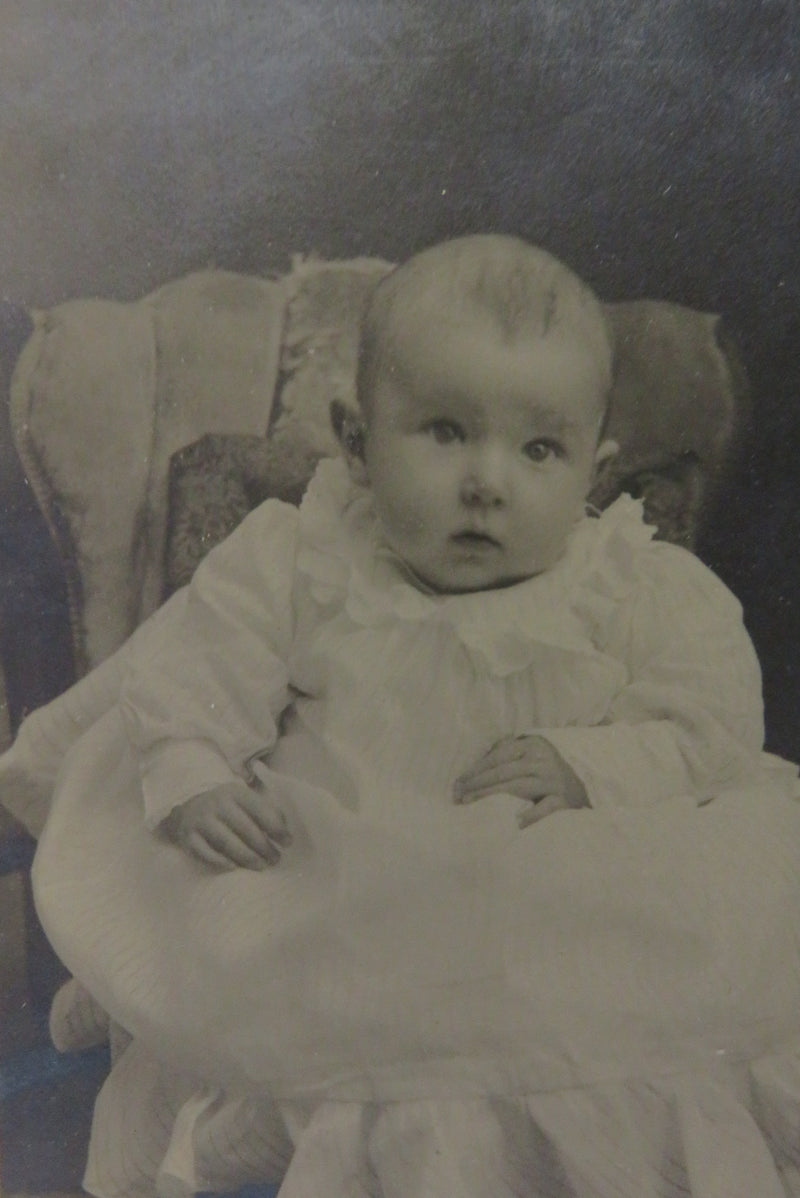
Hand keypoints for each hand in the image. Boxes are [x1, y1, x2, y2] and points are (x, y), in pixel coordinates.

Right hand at [163, 779, 291, 869]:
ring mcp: (201, 820)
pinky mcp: (188, 837)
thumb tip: (284, 832)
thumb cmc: (227, 808)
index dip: (276, 828)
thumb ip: (266, 811)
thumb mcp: (245, 800)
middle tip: (275, 859)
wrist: (188, 808)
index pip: (260, 810)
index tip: (288, 843)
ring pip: (227, 843)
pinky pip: (206, 853)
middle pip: (245, 829)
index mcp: (235, 792)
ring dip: (247, 857)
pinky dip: (221, 862)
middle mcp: (217, 804)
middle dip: (264, 847)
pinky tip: (235, 867)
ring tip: (261, 866)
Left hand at [453, 735, 587, 826]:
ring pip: (517, 787)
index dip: (476, 769)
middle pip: (503, 772)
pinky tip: (515, 822)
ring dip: (490, 795)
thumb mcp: (531, 753)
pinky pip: (545, 808)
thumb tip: (474, 767)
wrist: (587, 784)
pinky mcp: (564, 801)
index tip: (458, 782)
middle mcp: (543, 760)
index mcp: (533, 745)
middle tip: (458, 795)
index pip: (498, 756)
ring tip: (471, 803)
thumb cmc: (548, 770)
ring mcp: (554, 780)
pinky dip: (530, 815)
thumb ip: (508, 752)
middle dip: (477, 783)